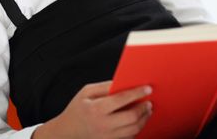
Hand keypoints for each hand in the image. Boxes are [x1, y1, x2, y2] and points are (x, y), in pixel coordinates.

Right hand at [34, 80, 152, 138]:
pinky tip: (139, 120)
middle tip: (149, 101)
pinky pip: (130, 137)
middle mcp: (103, 125)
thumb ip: (105, 86)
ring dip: (144, 119)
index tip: (148, 88)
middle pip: (131, 117)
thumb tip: (124, 83)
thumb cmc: (78, 108)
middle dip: (144, 108)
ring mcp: (107, 137)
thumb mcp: (86, 92)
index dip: (137, 93)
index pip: (121, 99)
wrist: (67, 132)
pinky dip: (137, 128)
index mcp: (96, 109)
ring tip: (147, 110)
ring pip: (134, 129)